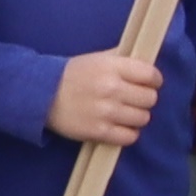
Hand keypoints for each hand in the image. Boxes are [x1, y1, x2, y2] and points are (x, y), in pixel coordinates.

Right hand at [45, 42, 162, 148]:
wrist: (41, 95)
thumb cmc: (71, 74)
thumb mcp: (96, 58)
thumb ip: (121, 59)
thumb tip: (147, 62)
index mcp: (112, 67)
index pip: (151, 75)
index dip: (153, 80)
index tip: (148, 83)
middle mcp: (112, 89)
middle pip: (150, 99)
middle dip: (145, 99)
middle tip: (134, 99)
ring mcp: (107, 112)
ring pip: (143, 118)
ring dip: (137, 116)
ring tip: (125, 113)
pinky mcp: (99, 132)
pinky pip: (129, 137)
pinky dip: (128, 133)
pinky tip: (120, 126)